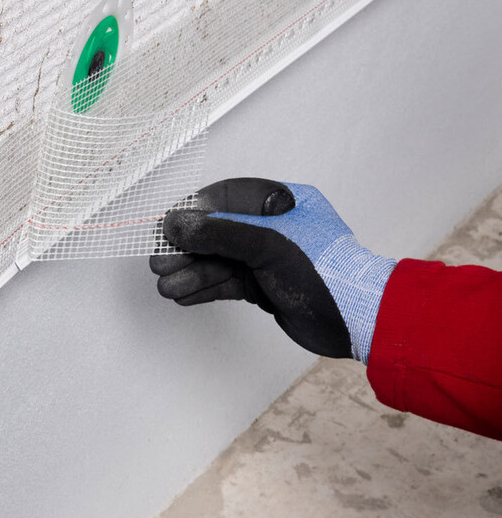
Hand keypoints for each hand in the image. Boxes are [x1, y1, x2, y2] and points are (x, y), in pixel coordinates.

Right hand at [152, 179, 395, 361]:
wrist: (357, 320)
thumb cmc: (326, 272)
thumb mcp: (268, 244)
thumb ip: (219, 232)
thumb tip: (176, 224)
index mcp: (282, 202)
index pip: (226, 198)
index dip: (193, 212)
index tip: (167, 228)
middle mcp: (274, 227)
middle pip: (217, 232)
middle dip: (187, 250)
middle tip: (159, 263)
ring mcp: (269, 258)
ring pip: (219, 261)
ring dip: (191, 274)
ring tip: (167, 287)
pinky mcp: (265, 286)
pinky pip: (227, 283)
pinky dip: (205, 289)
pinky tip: (184, 296)